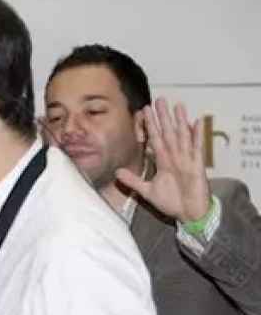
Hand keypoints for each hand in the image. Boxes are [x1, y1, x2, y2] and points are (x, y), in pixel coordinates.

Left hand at [115, 97, 211, 222]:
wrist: (189, 214)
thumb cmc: (172, 201)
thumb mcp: (147, 191)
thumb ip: (133, 181)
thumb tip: (117, 172)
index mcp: (163, 161)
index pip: (155, 139)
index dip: (150, 125)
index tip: (145, 111)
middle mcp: (175, 157)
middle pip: (168, 133)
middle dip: (163, 117)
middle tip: (159, 100)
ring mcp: (186, 160)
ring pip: (182, 137)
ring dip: (180, 121)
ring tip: (177, 106)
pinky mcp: (197, 166)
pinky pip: (197, 149)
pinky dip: (197, 136)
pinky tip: (196, 122)